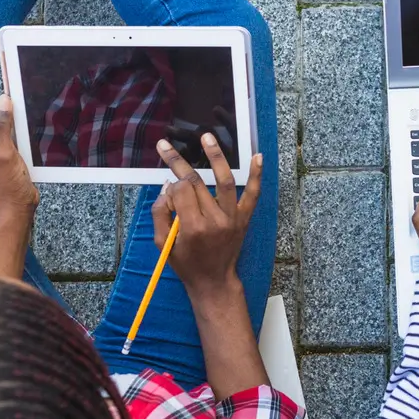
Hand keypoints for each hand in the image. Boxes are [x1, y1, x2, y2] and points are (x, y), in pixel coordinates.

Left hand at [0, 94, 38, 217]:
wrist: (17, 205)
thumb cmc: (7, 184)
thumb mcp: (4, 153)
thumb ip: (2, 126)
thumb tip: (3, 100)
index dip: (10, 107)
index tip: (25, 103)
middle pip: (3, 118)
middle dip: (18, 119)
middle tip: (30, 125)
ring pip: (12, 127)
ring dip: (24, 129)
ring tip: (31, 136)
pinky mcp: (7, 153)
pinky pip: (17, 137)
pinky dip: (26, 137)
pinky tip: (32, 142)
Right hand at [152, 134, 261, 302]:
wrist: (214, 281)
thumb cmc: (186, 264)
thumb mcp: (163, 244)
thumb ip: (161, 214)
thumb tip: (166, 187)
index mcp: (193, 228)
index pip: (182, 191)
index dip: (171, 185)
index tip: (167, 188)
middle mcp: (215, 220)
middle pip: (197, 183)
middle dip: (180, 165)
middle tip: (167, 147)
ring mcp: (232, 218)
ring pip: (225, 181)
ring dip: (216, 157)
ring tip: (207, 137)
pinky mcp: (244, 219)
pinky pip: (254, 194)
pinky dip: (257, 175)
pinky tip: (257, 157)